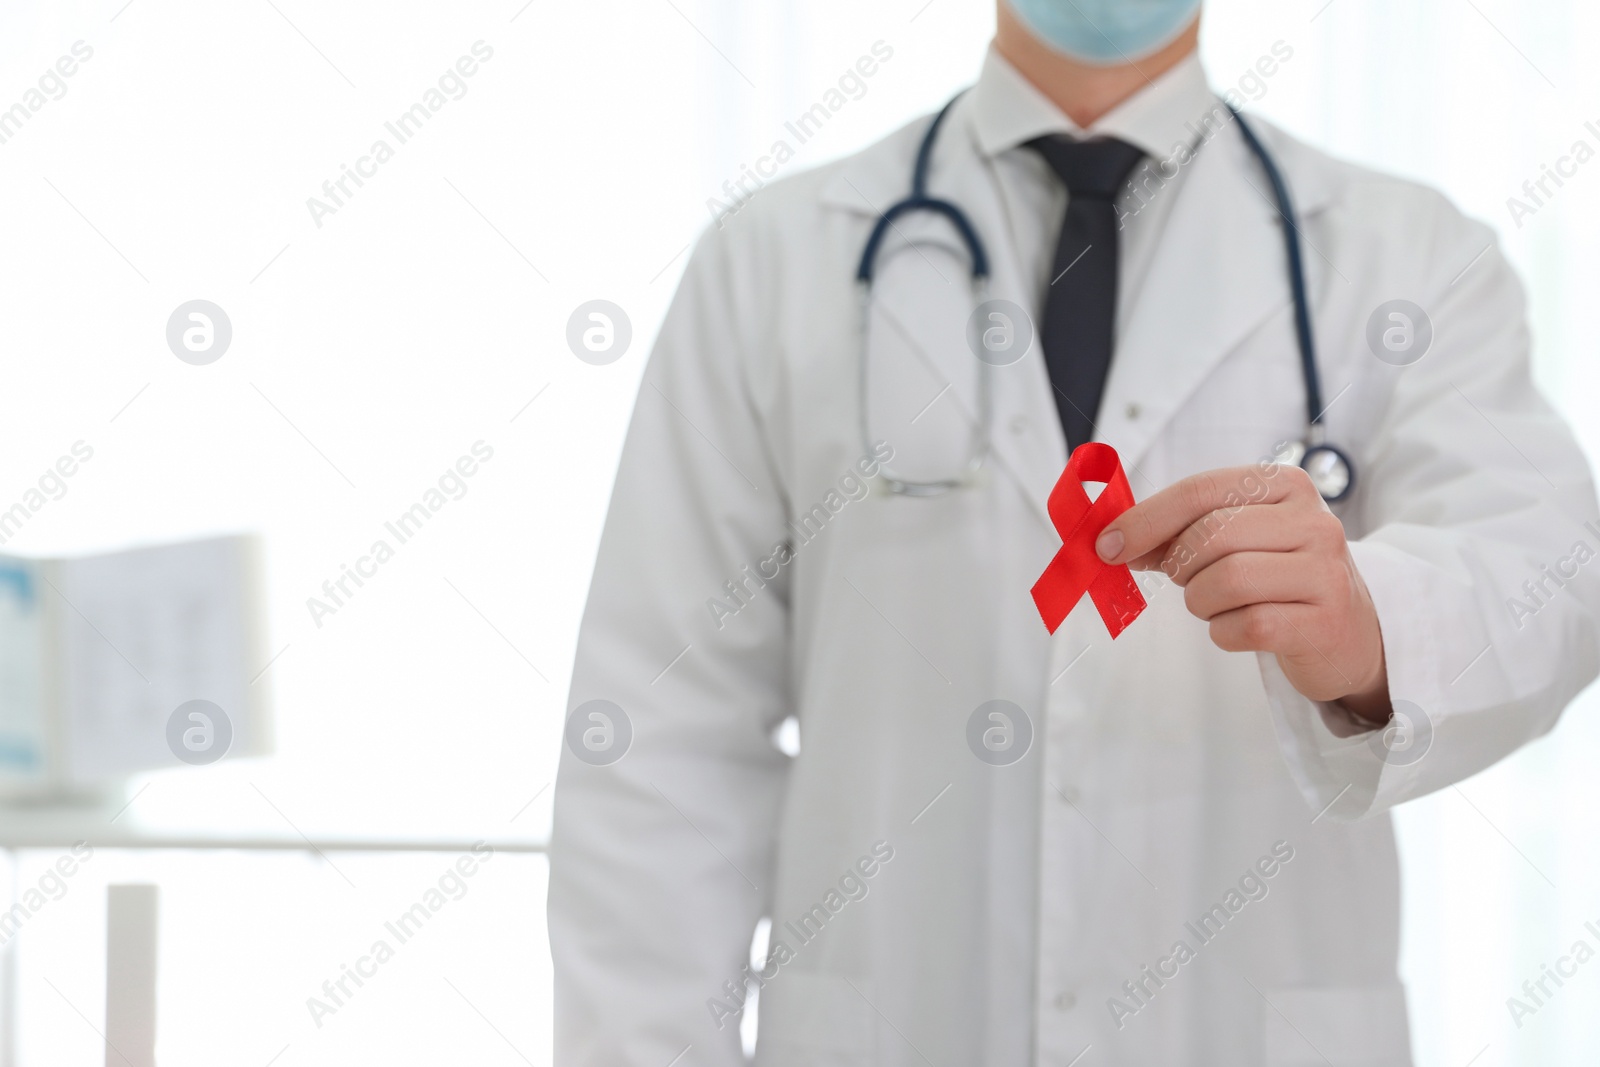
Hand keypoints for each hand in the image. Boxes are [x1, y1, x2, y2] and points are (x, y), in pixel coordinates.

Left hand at [1093, 463, 1391, 723]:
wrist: (1348, 633)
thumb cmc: (1276, 579)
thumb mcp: (1236, 539)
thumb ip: (1179, 531)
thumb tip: (1113, 540)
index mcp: (1286, 486)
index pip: (1200, 491)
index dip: (1145, 519)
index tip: (1107, 544)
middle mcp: (1313, 521)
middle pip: (1210, 536)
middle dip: (1180, 565)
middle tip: (1186, 580)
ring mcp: (1324, 572)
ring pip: (1226, 580)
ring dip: (1202, 601)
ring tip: (1218, 605)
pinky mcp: (1324, 622)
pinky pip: (1248, 626)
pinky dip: (1226, 633)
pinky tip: (1241, 629)